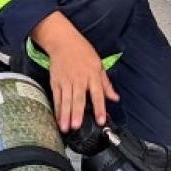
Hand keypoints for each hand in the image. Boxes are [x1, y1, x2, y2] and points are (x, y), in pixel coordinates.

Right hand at [31, 14, 120, 131]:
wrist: (63, 42)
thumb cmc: (83, 52)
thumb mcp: (99, 65)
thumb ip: (106, 84)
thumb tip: (115, 98)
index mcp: (92, 75)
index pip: (97, 94)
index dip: (99, 108)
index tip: (100, 120)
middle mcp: (79, 79)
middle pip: (78, 99)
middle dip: (77, 113)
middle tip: (76, 126)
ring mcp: (66, 81)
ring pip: (66, 100)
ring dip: (65, 115)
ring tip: (65, 127)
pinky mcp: (56, 82)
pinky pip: (56, 98)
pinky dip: (57, 109)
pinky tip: (58, 119)